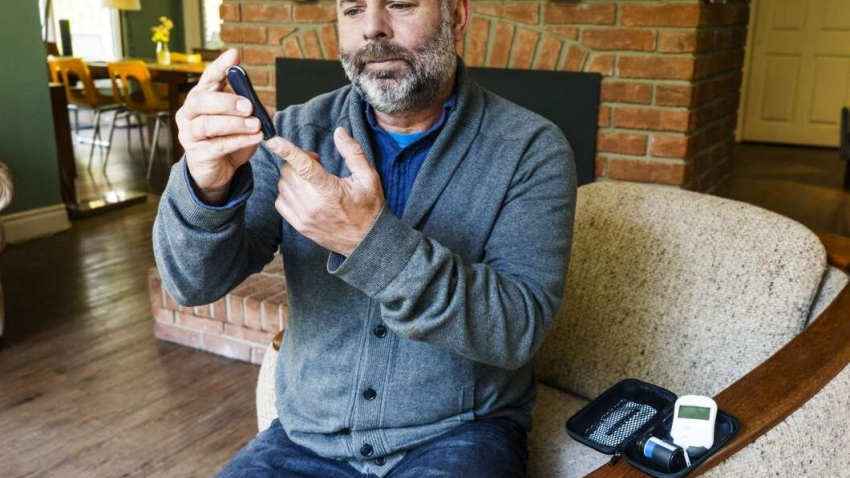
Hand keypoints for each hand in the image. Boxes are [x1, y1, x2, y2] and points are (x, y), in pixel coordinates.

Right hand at [176, 48, 270, 204]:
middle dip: (226, 101)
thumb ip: (253, 111)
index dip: (220, 66)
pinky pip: (218, 145)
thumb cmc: (229, 141)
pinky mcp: (197, 154)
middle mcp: (189, 114)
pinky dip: (239, 140)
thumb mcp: (244, 123)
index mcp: (200, 99)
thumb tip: (265, 107)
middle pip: (200, 100)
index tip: (234, 55)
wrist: (218, 172)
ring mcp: (189, 134)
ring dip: (234, 123)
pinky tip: (255, 138)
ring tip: (256, 125)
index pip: (207, 78)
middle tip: (249, 105)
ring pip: (207, 124)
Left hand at [268, 127, 384, 256]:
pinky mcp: (299, 226)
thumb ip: (353, 152)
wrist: (366, 241)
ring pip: (283, 186)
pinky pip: (280, 202)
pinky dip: (287, 192)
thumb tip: (339, 132)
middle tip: (315, 162)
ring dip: (292, 177)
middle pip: (289, 172)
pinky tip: (302, 192)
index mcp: (330, 191)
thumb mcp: (369, 177)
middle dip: (298, 161)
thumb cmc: (369, 208)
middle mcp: (313, 205)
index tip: (273, 140)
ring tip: (311, 179)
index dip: (286, 151)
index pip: (304, 167)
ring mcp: (304, 217)